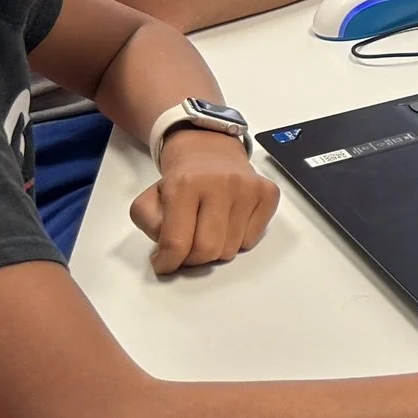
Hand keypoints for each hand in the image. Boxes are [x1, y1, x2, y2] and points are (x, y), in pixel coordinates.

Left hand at [131, 130, 279, 274]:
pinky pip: (252, 240)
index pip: (177, 242)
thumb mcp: (149, 200)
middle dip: (193, 260)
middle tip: (187, 250)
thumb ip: (150, 226)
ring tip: (208, 231)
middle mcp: (221, 183)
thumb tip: (167, 252)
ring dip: (216, 250)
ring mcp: (249, 188)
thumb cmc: (182, 182)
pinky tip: (229, 223)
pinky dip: (238, 241)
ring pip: (230, 249)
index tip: (165, 264)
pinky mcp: (268, 193)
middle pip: (207, 250)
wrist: (211, 153)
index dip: (168, 262)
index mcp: (185, 184)